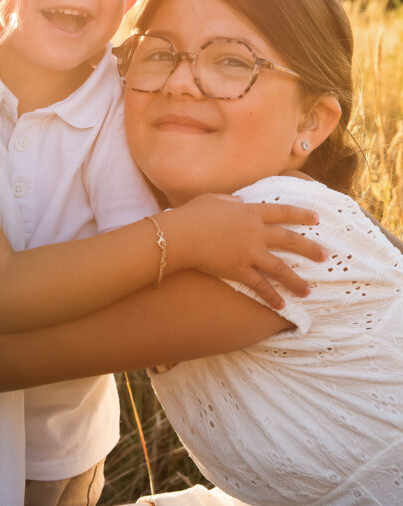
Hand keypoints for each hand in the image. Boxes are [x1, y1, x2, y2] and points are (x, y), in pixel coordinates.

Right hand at [172, 194, 324, 309]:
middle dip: (309, 249)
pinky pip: (260, 285)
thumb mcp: (214, 200)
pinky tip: (282, 305)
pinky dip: (272, 296)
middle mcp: (255, 232)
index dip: (301, 215)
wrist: (181, 235)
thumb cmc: (193, 214)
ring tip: (308, 291)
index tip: (317, 219)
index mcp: (250, 212)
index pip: (283, 212)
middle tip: (325, 256)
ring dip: (296, 280)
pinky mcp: (239, 270)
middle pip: (289, 240)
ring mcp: (249, 253)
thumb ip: (231, 201)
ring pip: (280, 268)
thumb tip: (241, 203)